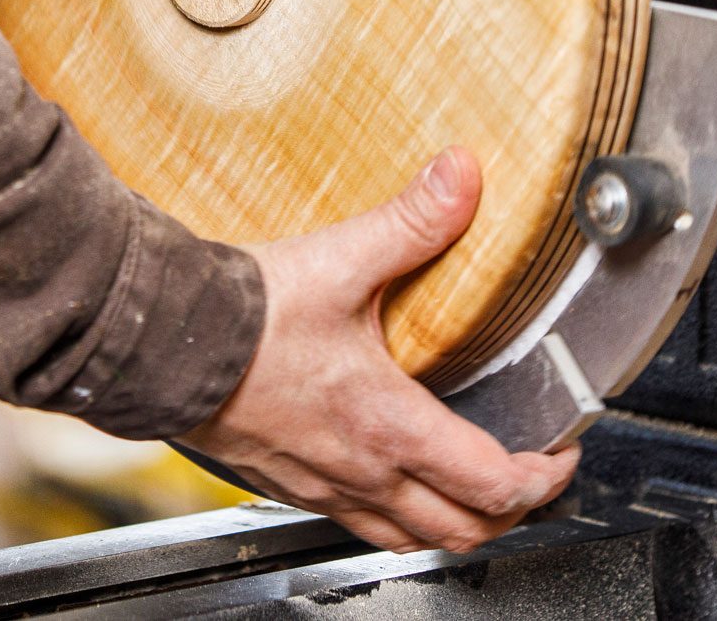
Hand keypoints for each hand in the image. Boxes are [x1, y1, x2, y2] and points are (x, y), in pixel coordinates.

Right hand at [181, 148, 580, 553]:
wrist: (155, 340)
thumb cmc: (239, 316)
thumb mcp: (341, 259)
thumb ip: (412, 220)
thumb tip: (462, 176)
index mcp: (387, 423)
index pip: (492, 483)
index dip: (543, 478)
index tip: (561, 453)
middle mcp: (360, 470)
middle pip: (461, 531)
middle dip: (510, 513)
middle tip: (533, 480)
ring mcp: (321, 485)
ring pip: (409, 540)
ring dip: (453, 525)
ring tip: (475, 495)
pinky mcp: (285, 482)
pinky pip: (356, 524)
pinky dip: (394, 517)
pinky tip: (391, 482)